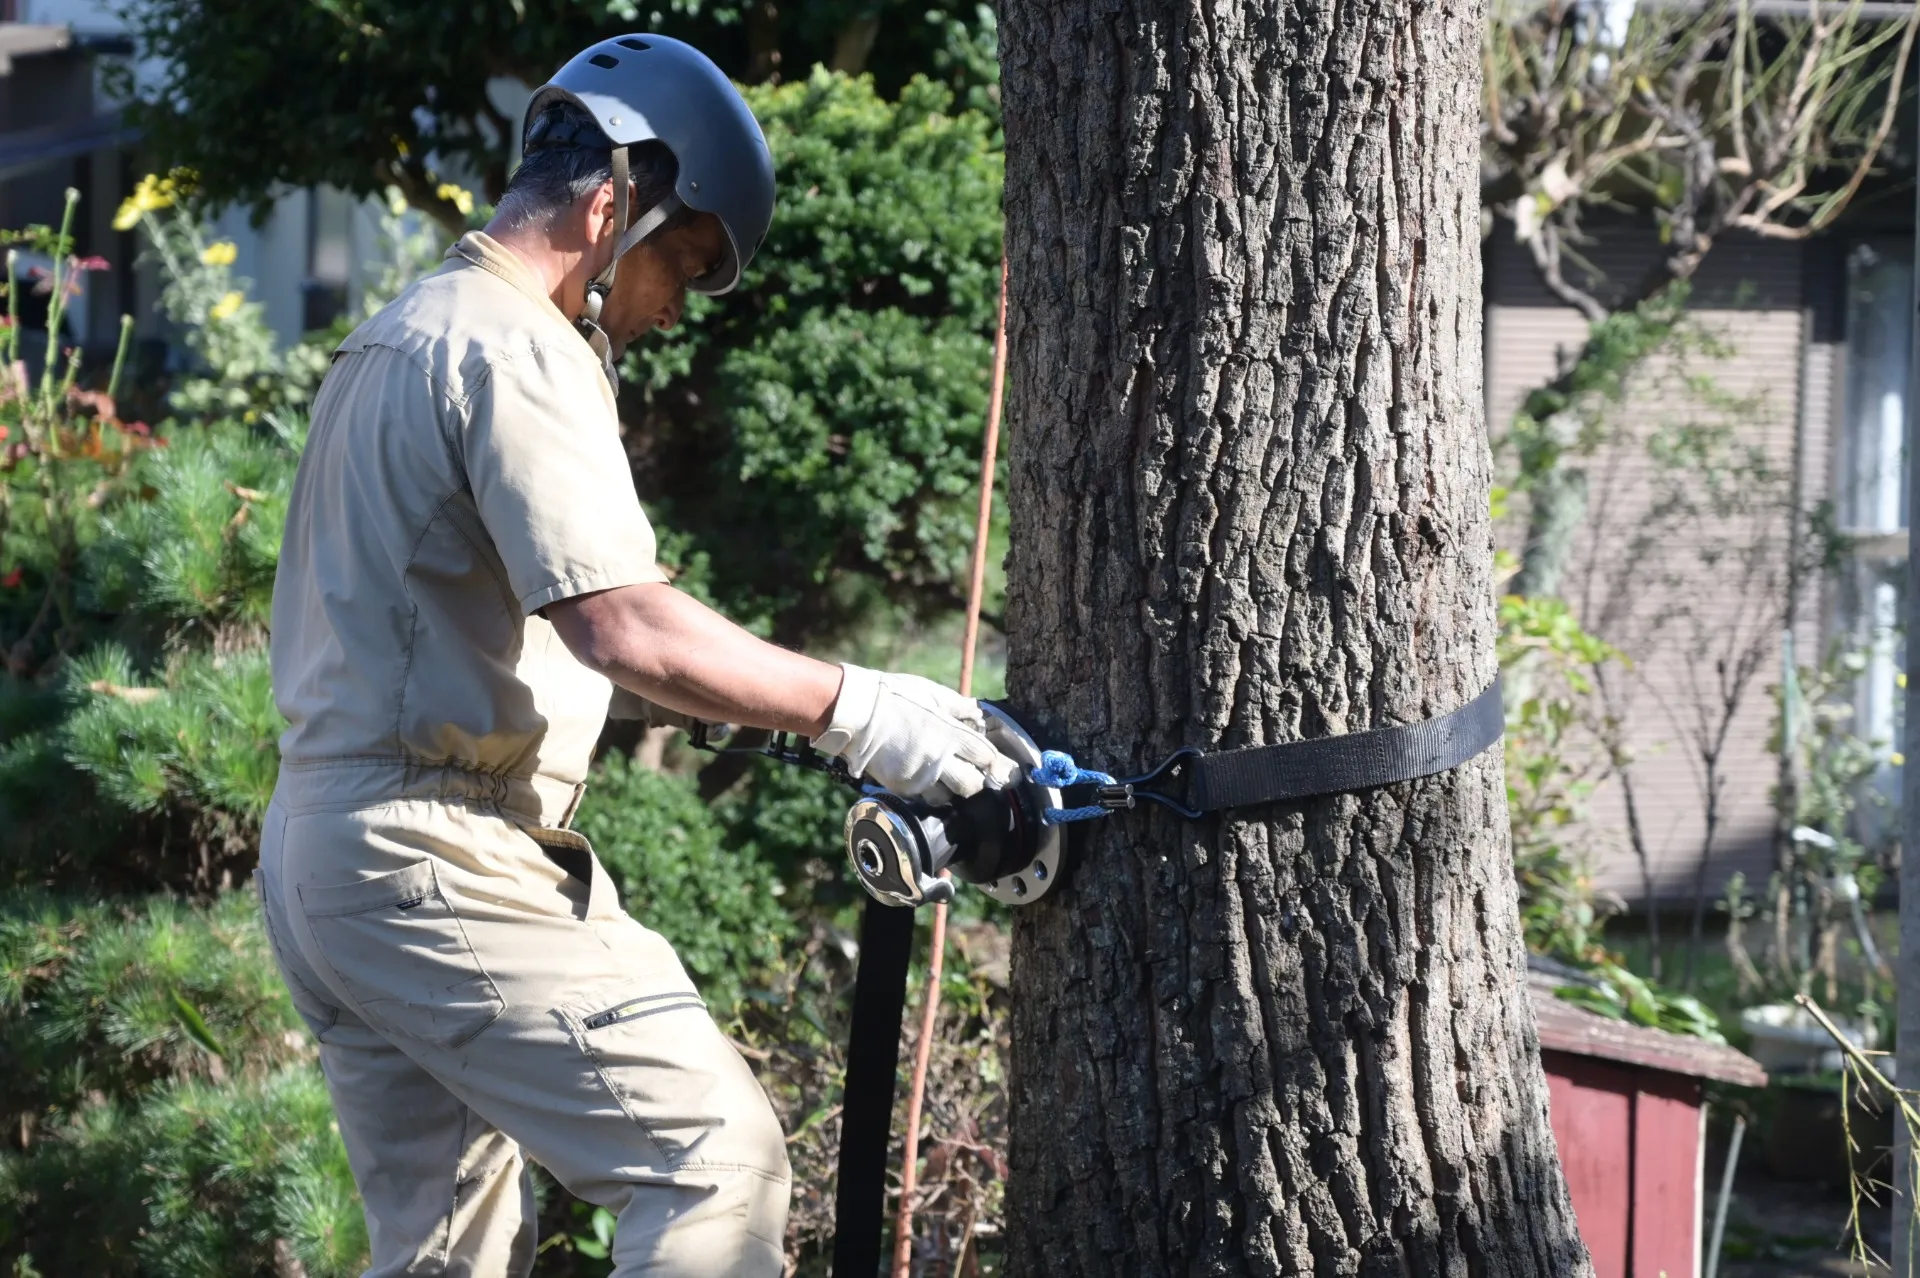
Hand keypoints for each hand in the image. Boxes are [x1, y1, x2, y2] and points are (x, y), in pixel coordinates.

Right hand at [811, 664, 1019, 804]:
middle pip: (973, 785)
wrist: (857, 712)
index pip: (986, 756)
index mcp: (950, 733)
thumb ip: (959, 706)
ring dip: (954, 791)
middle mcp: (938, 759)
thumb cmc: (894, 696)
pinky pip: (924, 798)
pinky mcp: (902, 787)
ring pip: (949, 798)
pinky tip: (928, 782)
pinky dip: (930, 793)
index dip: (996, 762)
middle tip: (976, 775)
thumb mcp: (932, 693)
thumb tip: (978, 713)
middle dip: (978, 781)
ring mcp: (919, 777)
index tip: (1002, 767)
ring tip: (950, 780)